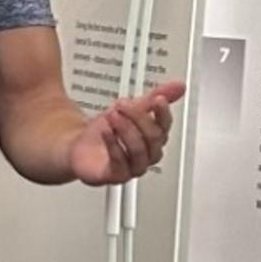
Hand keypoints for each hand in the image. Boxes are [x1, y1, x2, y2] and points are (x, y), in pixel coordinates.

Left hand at [67, 81, 185, 185]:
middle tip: (122, 104)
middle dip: (138, 117)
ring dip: (125, 129)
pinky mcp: (116, 175)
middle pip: (153, 137)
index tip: (157, 99)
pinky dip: (113, 144)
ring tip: (112, 115)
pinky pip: (120, 162)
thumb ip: (154, 97)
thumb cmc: (107, 130)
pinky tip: (106, 131)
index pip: (165, 126)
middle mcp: (147, 154)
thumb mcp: (130, 108)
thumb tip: (180, 86)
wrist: (80, 147)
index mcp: (154, 138)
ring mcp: (133, 166)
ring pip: (139, 150)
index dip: (163, 112)